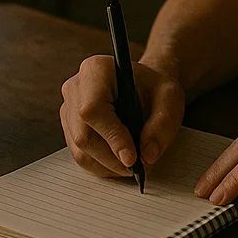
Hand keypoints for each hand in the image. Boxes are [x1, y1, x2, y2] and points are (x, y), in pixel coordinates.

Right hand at [59, 55, 184, 177]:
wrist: (145, 86)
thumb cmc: (155, 89)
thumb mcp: (170, 99)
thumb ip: (162, 125)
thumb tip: (147, 156)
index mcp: (96, 70)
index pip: (93, 110)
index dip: (112, 137)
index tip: (133, 158)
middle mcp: (75, 87)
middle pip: (83, 135)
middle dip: (111, 158)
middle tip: (137, 167)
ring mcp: (68, 108)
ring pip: (80, 150)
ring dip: (107, 166)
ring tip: (132, 166)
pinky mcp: (69, 126)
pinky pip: (80, 155)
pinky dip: (101, 166)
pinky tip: (119, 162)